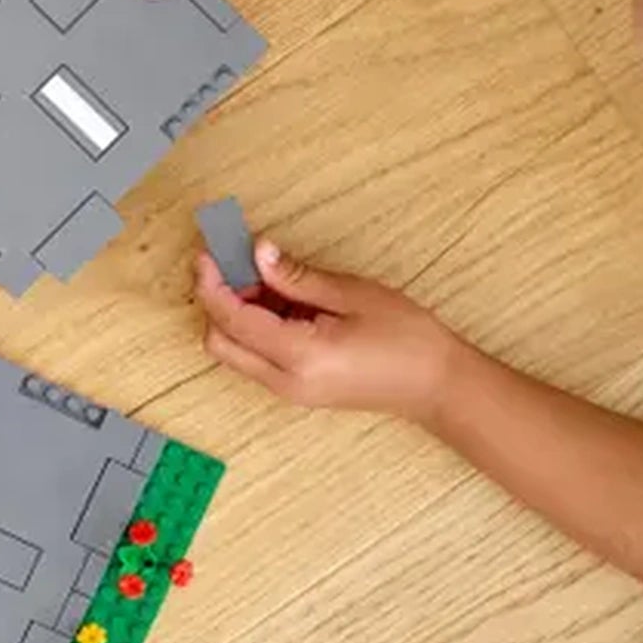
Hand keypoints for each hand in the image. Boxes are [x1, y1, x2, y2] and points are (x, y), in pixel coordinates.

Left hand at [194, 237, 463, 419]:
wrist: (434, 385)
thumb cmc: (405, 339)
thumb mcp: (351, 295)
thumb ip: (296, 277)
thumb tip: (257, 252)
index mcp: (299, 357)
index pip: (232, 320)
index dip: (212, 283)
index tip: (208, 252)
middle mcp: (285, 381)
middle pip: (220, 341)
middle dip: (218, 299)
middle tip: (238, 262)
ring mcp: (289, 390)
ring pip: (236, 350)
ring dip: (238, 312)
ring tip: (269, 276)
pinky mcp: (296, 388)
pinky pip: (258, 356)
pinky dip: (257, 326)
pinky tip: (284, 299)